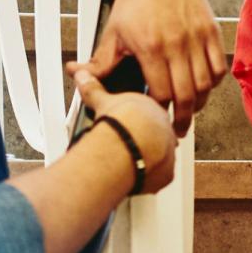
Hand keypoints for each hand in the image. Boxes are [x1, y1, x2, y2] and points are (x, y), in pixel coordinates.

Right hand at [74, 68, 178, 194]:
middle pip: (157, 138)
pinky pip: (159, 176)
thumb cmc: (119, 122)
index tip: (127, 127)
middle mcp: (167, 132)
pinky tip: (132, 175)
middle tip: (124, 146)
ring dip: (146, 160)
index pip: (151, 117)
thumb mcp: (103, 100)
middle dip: (143, 142)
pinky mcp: (166, 174)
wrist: (125, 145)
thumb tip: (82, 75)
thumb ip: (93, 88)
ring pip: (160, 157)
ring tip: (126, 163)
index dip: (138, 123)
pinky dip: (146, 177)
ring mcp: (169, 153)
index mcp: (156, 111)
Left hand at [87, 0, 225, 134]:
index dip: (158, 111)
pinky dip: (213, 82)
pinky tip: (202, 87)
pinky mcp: (210, 29)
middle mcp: (177, 43)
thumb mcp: (111, 34)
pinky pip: (219, 66)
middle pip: (187, 94)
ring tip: (191, 110)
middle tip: (177, 128)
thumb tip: (77, 77)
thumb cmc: (133, 0)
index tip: (154, 118)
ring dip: (199, 103)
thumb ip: (98, 62)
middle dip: (182, 118)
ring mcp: (196, 36)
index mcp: (151, 47)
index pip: (160, 93)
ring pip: (205, 84)